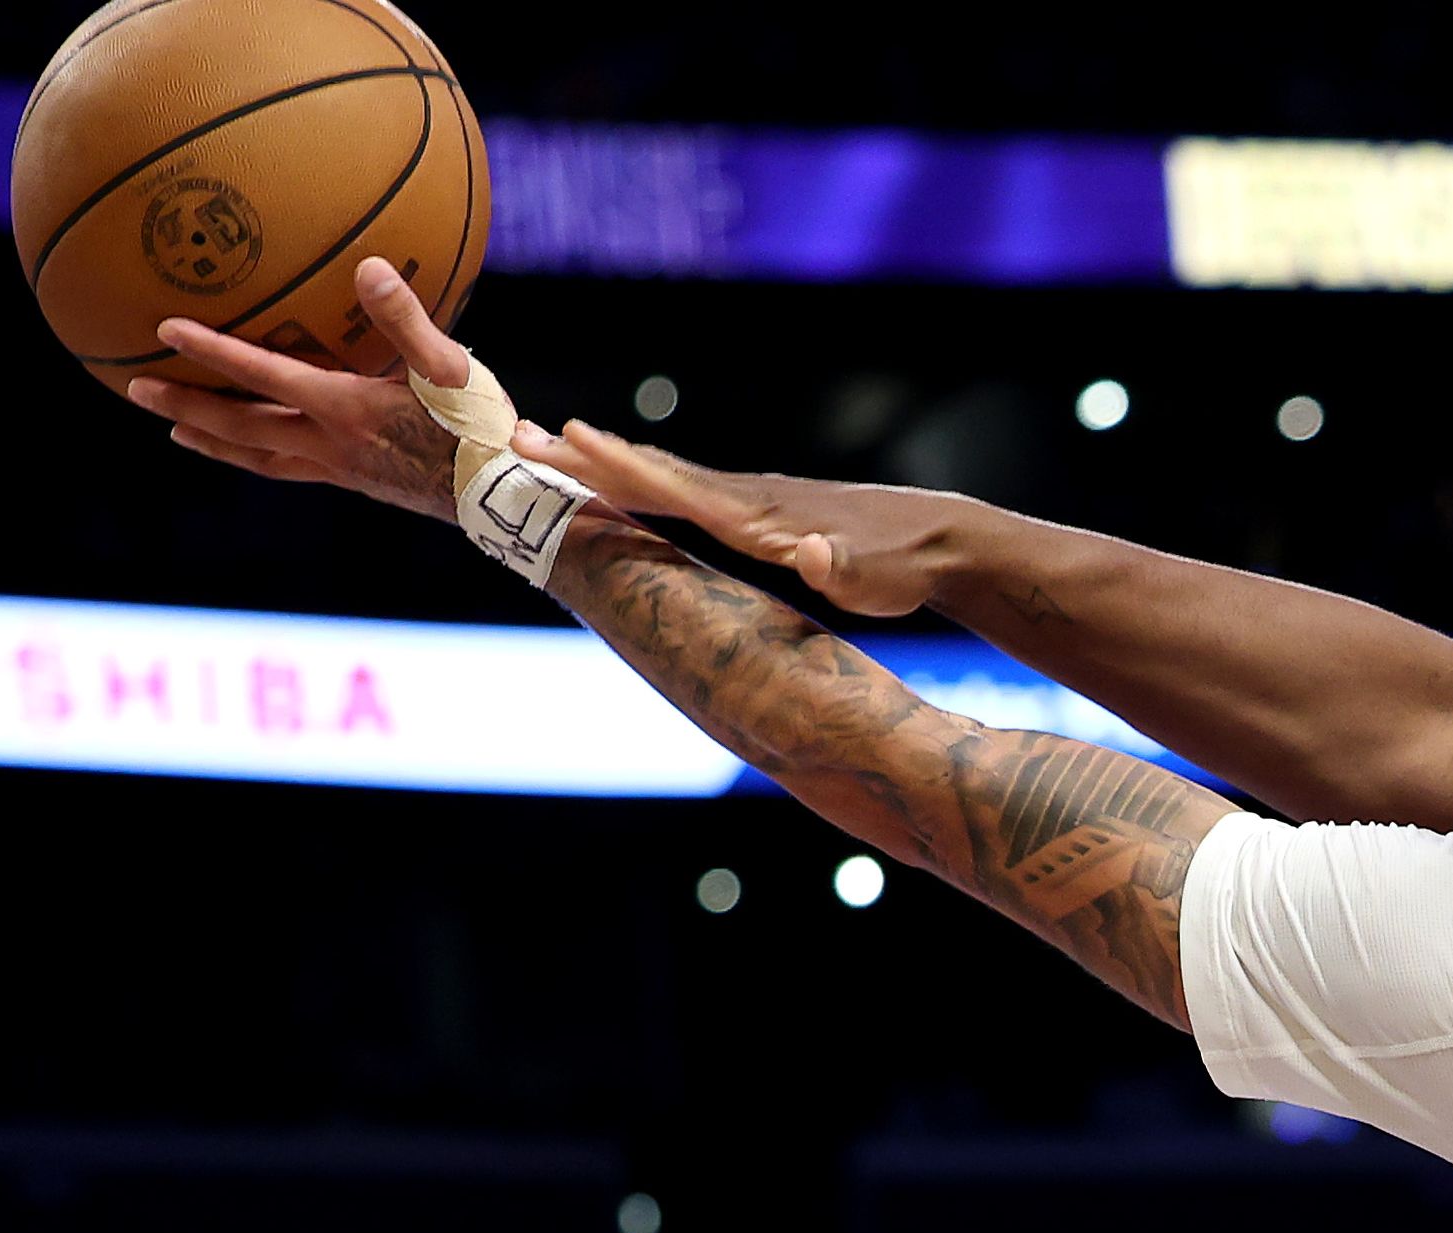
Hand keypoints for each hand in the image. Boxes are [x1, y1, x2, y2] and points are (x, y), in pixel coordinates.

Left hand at [123, 257, 473, 522]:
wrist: (503, 501)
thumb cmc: (481, 431)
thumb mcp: (450, 368)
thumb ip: (405, 318)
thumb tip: (365, 265)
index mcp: (343, 409)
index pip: (262, 377)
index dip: (212, 352)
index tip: (165, 329)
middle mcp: (329, 445)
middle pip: (240, 428)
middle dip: (187, 406)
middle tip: (138, 388)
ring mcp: (341, 471)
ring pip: (259, 457)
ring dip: (213, 442)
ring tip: (178, 431)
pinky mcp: (359, 484)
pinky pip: (291, 468)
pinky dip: (259, 456)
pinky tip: (263, 446)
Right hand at [513, 422, 972, 617]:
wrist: (937, 539)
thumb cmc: (901, 567)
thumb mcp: (873, 580)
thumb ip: (841, 569)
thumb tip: (815, 556)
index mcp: (755, 515)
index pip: (674, 489)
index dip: (619, 467)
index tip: (565, 438)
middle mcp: (744, 497)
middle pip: (650, 472)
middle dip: (584, 457)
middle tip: (515, 433)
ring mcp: (749, 499)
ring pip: (662, 477)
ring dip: (603, 465)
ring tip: (547, 448)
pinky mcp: (757, 511)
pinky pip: (682, 493)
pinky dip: (640, 482)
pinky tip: (620, 482)